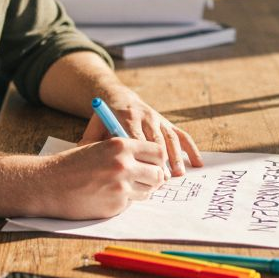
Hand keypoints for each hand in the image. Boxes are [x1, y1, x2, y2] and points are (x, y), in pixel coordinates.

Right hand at [40, 137, 166, 218]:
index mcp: (121, 145)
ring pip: (148, 191)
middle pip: (158, 174)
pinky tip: (106, 196)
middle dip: (153, 177)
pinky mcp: (116, 205)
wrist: (49, 184)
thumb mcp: (99, 147)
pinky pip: (131, 204)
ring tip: (121, 187)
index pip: (157, 152)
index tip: (152, 164)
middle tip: (143, 179)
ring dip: (140, 190)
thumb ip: (123, 152)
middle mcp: (124, 165)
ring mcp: (121, 187)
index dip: (157, 160)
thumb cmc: (72, 164)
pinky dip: (124, 201)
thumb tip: (149, 160)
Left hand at [80, 90, 201, 177]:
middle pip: (156, 140)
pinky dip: (191, 149)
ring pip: (170, 138)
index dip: (143, 156)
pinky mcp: (167, 122)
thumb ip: (89, 140)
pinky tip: (197, 163)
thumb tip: (81, 156)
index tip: (146, 173)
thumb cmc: (105, 119)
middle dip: (161, 160)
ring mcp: (158, 119)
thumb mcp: (95, 126)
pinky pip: (182, 135)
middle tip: (164, 179)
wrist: (118, 97)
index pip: (137, 138)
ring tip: (178, 175)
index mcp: (126, 117)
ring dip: (176, 157)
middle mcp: (145, 116)